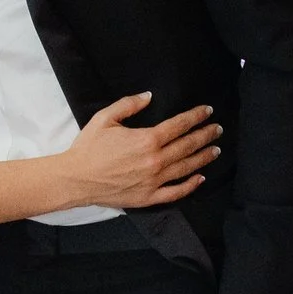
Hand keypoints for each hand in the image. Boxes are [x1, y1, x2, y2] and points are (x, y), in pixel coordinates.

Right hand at [64, 93, 221, 214]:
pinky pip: (176, 192)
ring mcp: (154, 181)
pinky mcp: (148, 197)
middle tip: (217, 129)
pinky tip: (200, 178)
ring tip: (215, 150)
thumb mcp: (105, 118)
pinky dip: (190, 185)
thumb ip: (129, 105)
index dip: (196, 117)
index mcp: (147, 139)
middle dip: (205, 135)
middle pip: (188, 146)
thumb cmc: (88, 147)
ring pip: (186, 168)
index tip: (207, 111)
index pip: (179, 125)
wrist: (75, 179)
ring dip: (203, 157)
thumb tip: (149, 96)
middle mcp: (155, 161)